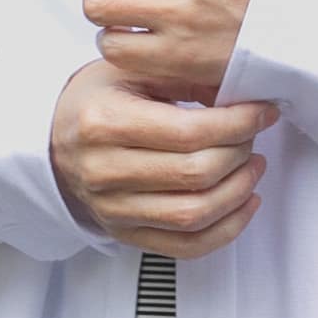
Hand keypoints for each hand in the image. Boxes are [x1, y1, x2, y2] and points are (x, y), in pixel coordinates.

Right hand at [49, 60, 279, 258]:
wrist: (56, 139)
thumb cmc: (98, 101)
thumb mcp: (132, 70)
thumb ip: (184, 76)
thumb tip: (243, 91)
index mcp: (104, 122)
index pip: (188, 132)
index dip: (237, 124)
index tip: (261, 112)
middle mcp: (104, 170)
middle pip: (195, 174)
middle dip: (240, 153)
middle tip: (253, 135)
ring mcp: (113, 208)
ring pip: (195, 214)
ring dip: (238, 191)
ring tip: (252, 166)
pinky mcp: (125, 233)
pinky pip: (187, 247)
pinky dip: (226, 230)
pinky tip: (243, 203)